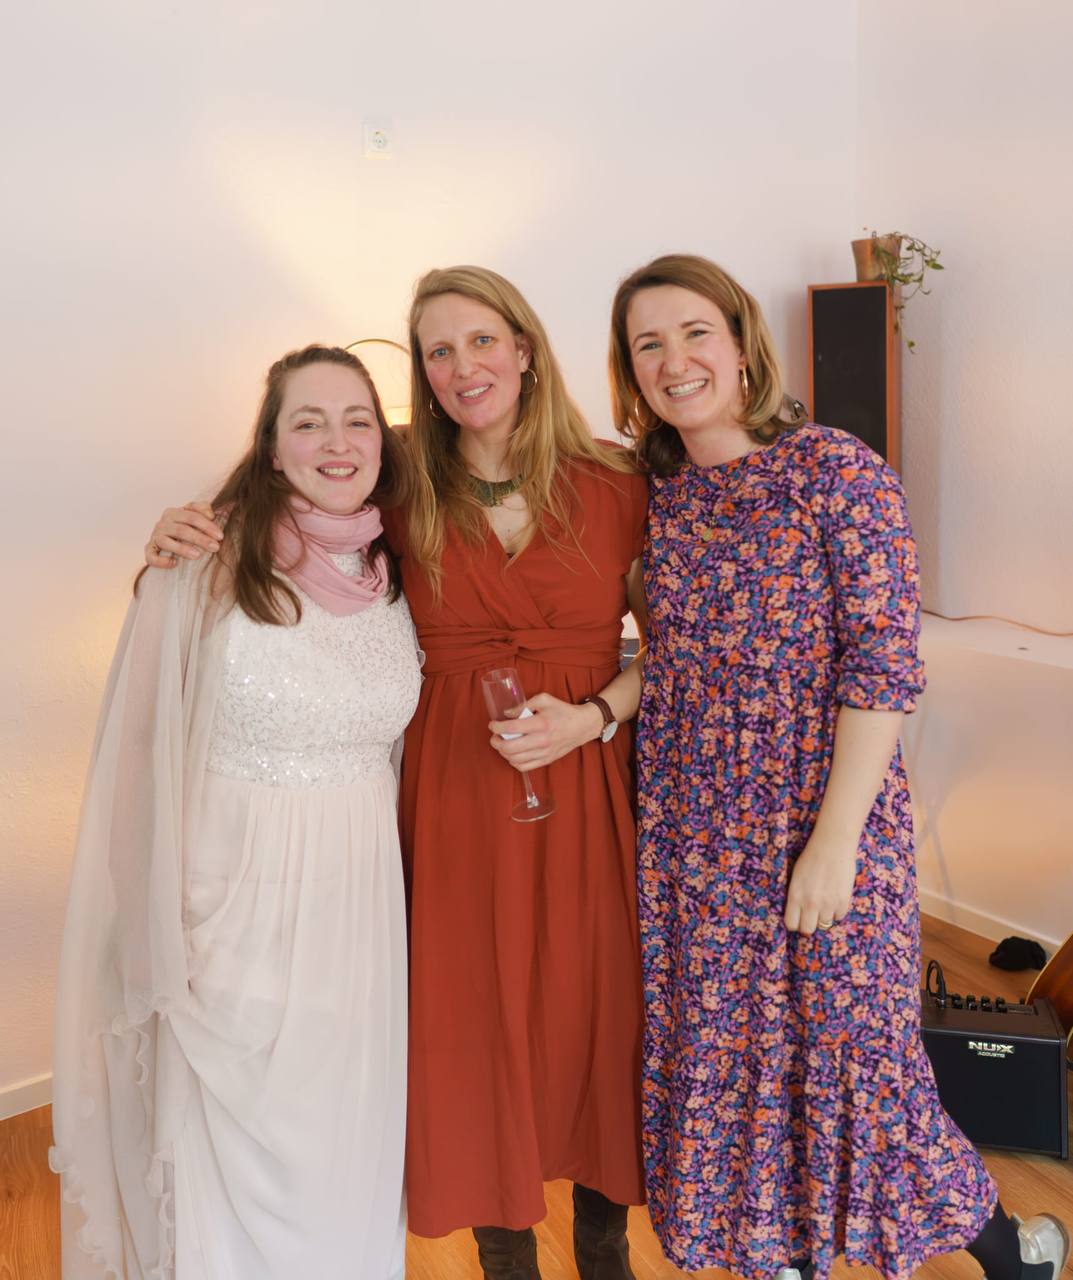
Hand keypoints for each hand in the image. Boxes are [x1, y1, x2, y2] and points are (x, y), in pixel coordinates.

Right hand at [145, 501, 223, 568]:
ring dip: (182, 549)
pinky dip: (161, 560)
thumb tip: (211, 513)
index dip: (207, 526)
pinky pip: (151, 556)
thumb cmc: (185, 527)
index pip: (192, 516)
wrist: (165, 542)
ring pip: (166, 542)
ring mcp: (155, 536)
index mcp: (174, 512)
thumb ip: (204, 510)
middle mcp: (163, 523)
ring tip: (198, 555)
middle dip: (200, 539)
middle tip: (215, 547)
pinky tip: (174, 563)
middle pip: (182, 529)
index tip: (220, 536)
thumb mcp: (194, 516)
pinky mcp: (149, 550)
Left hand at [489, 694, 603, 771]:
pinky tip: (513, 754)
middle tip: (494, 736)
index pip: (511, 728)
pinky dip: (513, 762)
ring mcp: (544, 753)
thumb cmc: (562, 711)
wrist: (582, 726)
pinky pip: (523, 767)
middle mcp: (541, 740)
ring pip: (514, 759)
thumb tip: (507, 714)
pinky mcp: (546, 760)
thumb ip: (523, 705)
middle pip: (509, 748)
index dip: (496, 727)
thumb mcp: (544, 699)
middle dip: (496, 742)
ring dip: (503, 752)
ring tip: (502, 744)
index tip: (493, 724)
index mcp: (540, 723)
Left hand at [783, 832, 856, 934]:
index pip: (791, 924)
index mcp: (795, 896)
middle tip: (812, 915)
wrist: (832, 846)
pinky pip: (839, 916)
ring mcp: (828, 904)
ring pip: (824, 924)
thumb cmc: (811, 857)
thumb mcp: (796, 877)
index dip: (794, 923)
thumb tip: (797, 913)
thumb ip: (796, 896)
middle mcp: (810, 903)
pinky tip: (835, 897)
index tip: (798, 918)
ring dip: (824, 915)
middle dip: (809, 924)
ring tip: (825, 900)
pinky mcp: (843, 902)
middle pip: (808, 930)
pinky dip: (837, 910)